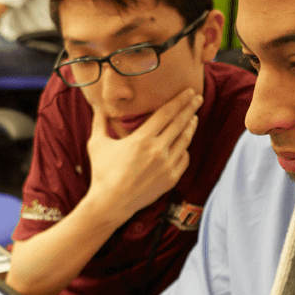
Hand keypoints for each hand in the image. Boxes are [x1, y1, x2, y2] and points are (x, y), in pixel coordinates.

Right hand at [84, 88, 200, 220]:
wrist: (111, 204)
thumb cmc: (102, 173)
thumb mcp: (97, 144)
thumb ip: (99, 122)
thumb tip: (97, 106)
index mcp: (142, 139)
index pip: (166, 113)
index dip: (180, 100)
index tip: (189, 91)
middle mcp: (157, 150)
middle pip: (180, 123)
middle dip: (190, 108)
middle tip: (198, 98)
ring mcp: (166, 166)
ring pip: (184, 140)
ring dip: (190, 126)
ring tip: (194, 117)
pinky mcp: (170, 179)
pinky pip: (184, 159)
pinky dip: (185, 149)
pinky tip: (184, 143)